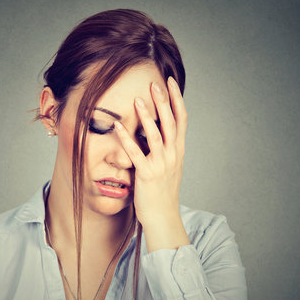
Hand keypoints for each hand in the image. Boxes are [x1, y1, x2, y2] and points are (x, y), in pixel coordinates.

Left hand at [114, 77, 189, 251]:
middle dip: (163, 101)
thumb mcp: (169, 166)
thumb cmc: (162, 191)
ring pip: (156, 135)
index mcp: (178, 151)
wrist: (163, 217)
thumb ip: (164, 148)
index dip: (176, 100)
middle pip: (170, 122)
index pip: (181, 120)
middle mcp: (173, 155)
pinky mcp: (147, 174)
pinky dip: (127, 138)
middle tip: (154, 83)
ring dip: (147, 116)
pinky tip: (118, 126)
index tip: (169, 83)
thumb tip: (153, 129)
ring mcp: (161, 165)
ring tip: (138, 100)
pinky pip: (136, 153)